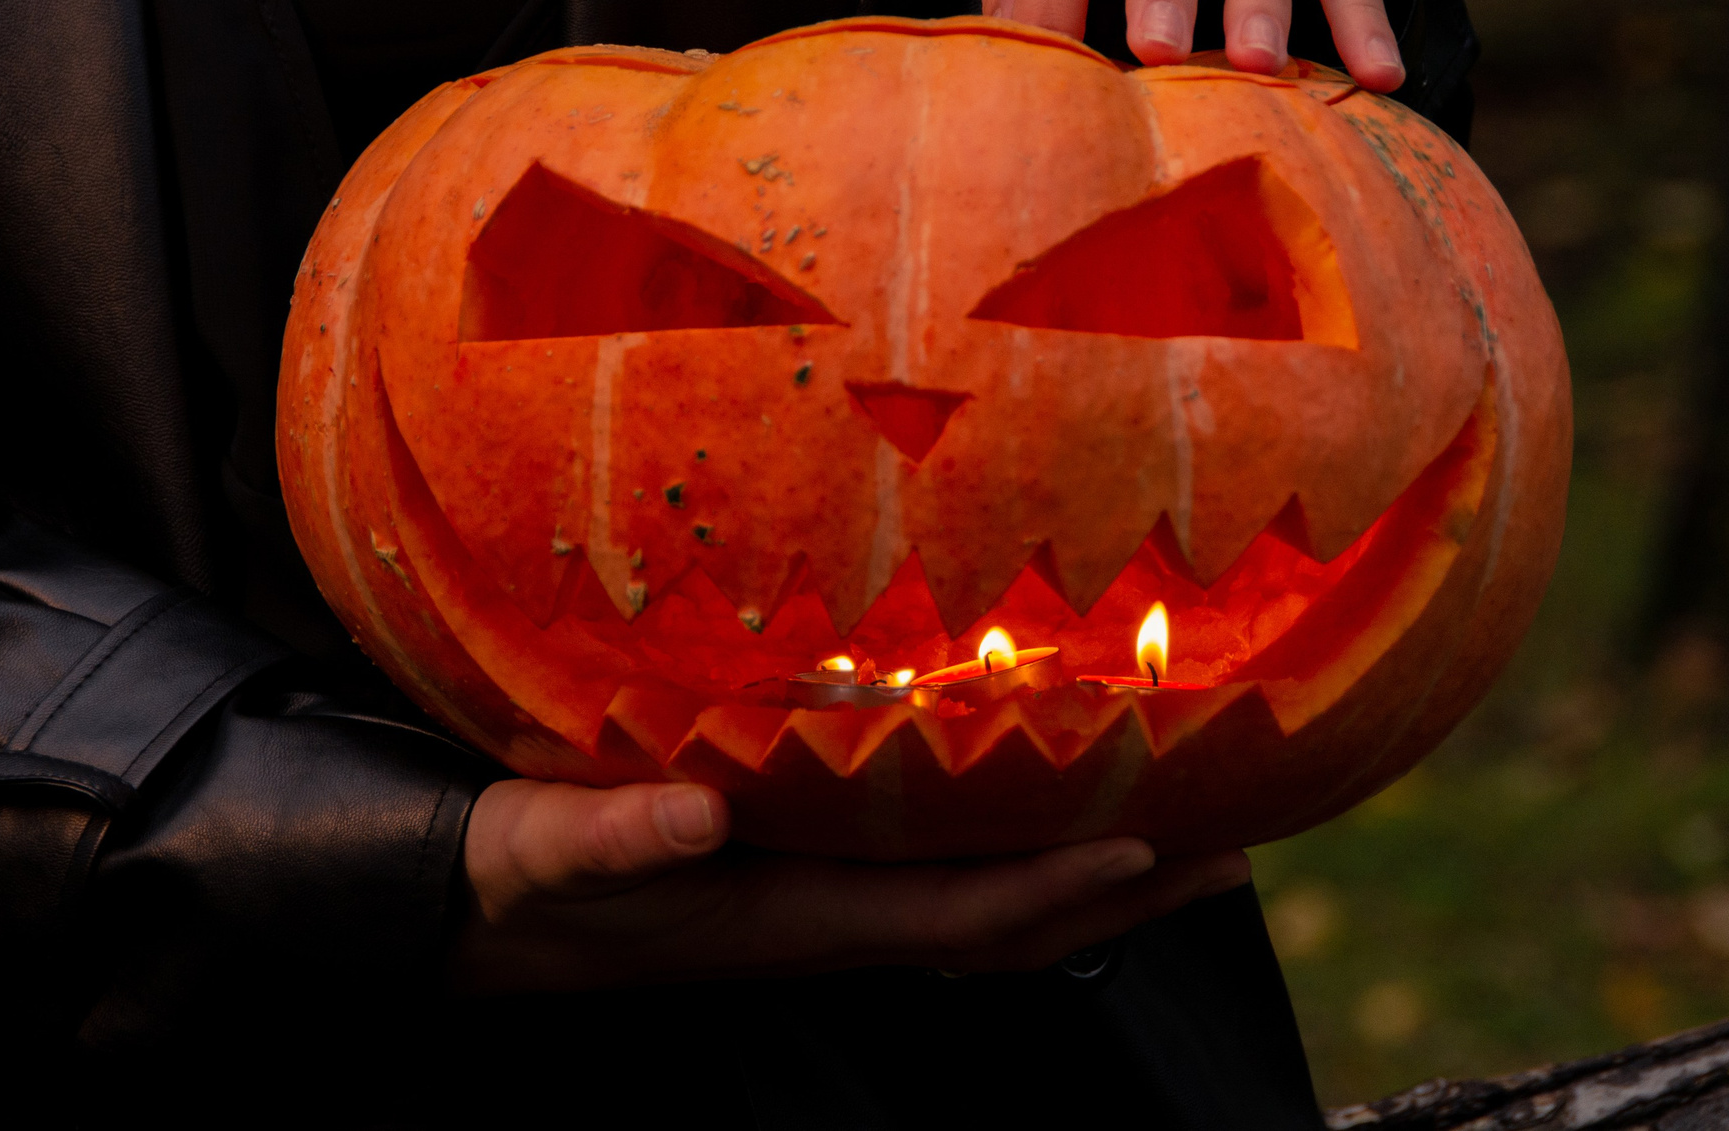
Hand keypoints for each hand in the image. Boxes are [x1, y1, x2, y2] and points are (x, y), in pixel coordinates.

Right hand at [450, 778, 1252, 994]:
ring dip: (1099, 880)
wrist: (490, 914)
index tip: (1150, 841)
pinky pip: (957, 877)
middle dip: (1125, 897)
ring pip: (999, 910)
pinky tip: (1064, 801)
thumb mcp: (545, 847)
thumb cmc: (522, 874)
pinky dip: (1030, 853)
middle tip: (1238, 844)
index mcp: (797, 914)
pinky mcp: (824, 877)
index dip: (1054, 886)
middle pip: (1015, 927)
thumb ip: (608, 836)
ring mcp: (839, 905)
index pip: (955, 912)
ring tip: (1198, 828)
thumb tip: (693, 817)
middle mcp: (840, 919)